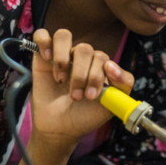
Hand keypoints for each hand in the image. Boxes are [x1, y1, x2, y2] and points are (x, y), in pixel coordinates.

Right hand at [30, 28, 133, 145]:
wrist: (60, 129)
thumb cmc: (85, 116)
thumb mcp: (110, 105)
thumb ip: (123, 84)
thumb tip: (112, 66)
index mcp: (99, 66)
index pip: (102, 57)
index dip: (98, 74)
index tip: (93, 94)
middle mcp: (81, 58)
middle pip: (84, 49)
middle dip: (80, 75)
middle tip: (77, 97)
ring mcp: (62, 55)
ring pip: (64, 36)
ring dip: (63, 59)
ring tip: (61, 80)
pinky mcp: (42, 56)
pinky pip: (42, 35)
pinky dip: (44, 43)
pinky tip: (47, 59)